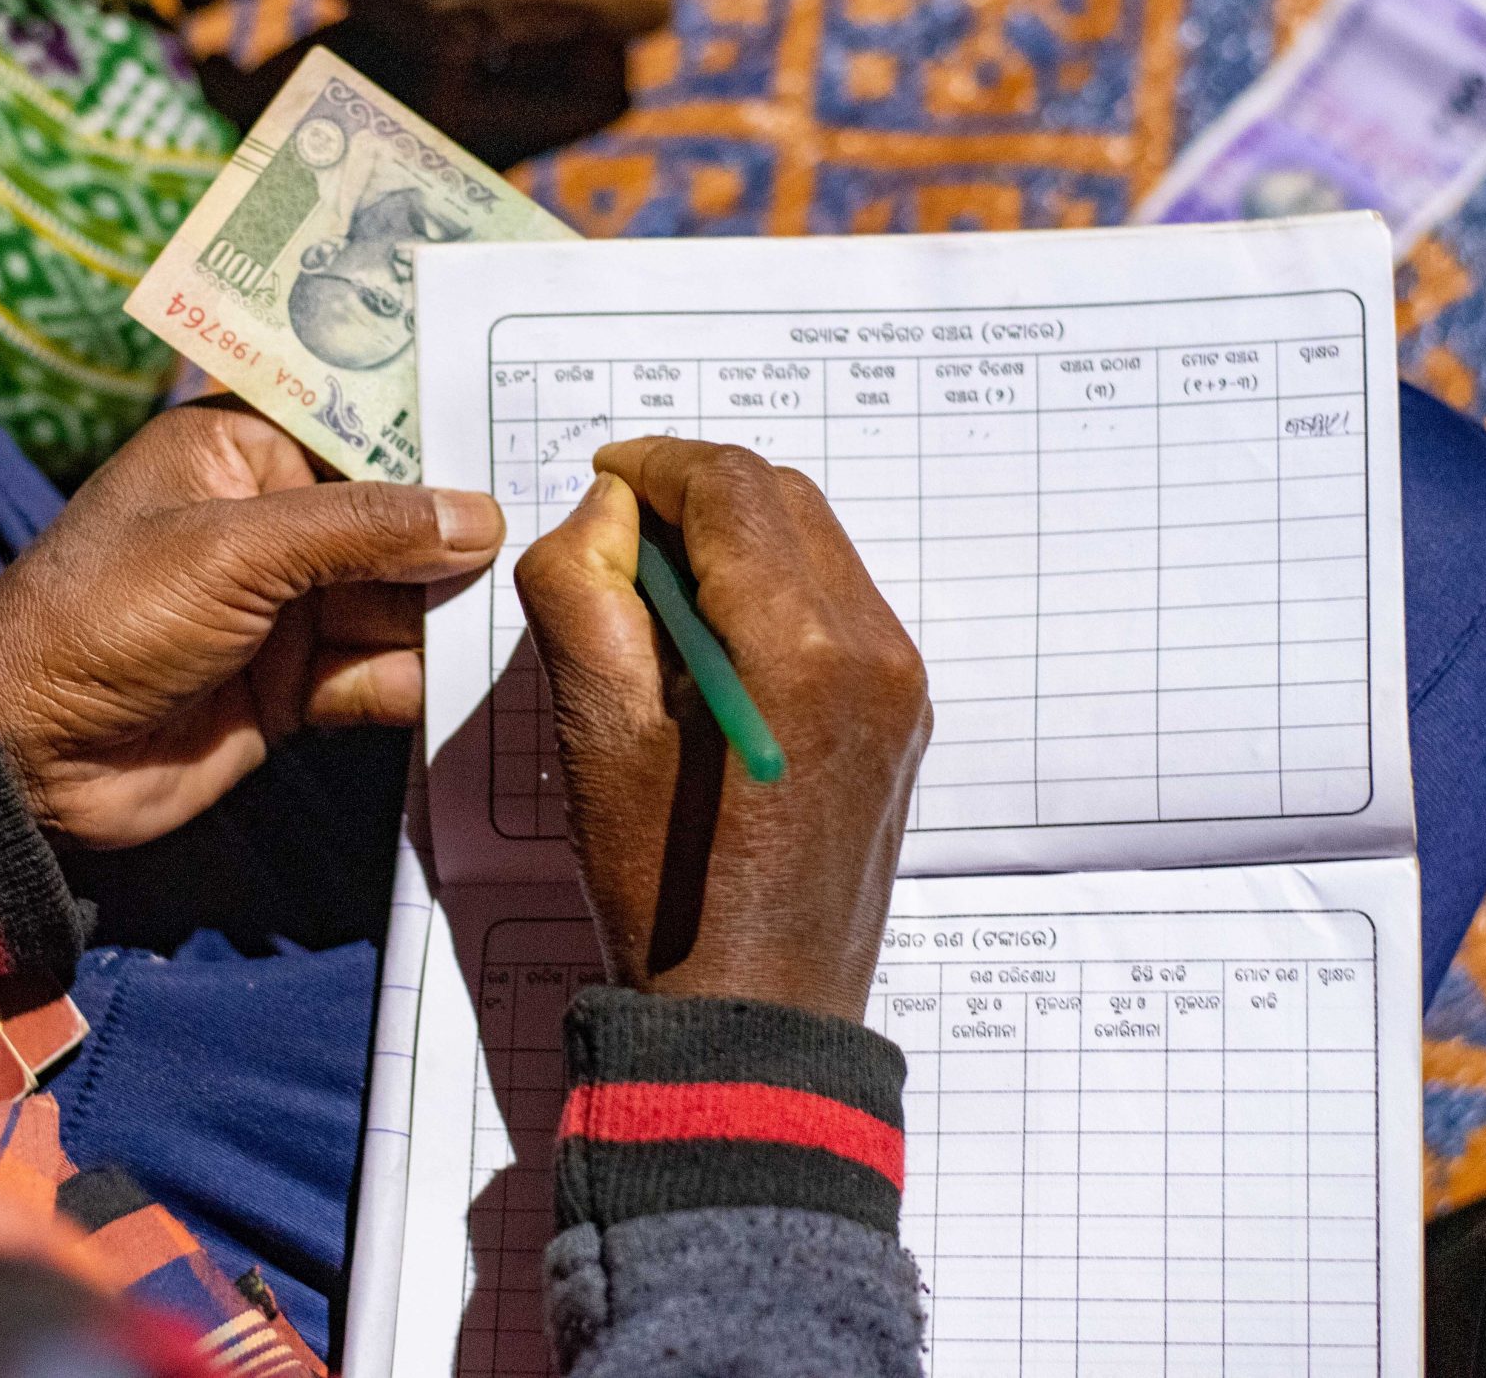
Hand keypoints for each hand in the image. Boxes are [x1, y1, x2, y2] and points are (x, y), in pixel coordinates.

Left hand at [0, 405, 501, 847]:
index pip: (363, 425)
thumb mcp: (234, 550)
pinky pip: (383, 673)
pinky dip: (429, 679)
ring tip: (544, 607)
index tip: (530, 422)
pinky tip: (494, 677)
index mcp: (242, 451)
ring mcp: (287, 608)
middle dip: (468, 533)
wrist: (26, 760)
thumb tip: (480, 517)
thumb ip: (364, 531)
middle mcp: (271, 521)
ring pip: (402, 600)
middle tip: (568, 526)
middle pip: (398, 519)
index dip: (442, 430)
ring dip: (460, 612)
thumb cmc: (103, 616)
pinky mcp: (297, 687)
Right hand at [512, 439, 930, 1021]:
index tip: (601, 482)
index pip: (731, 489)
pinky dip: (775, 590)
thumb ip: (583, 591)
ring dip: (737, 540)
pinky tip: (713, 648)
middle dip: (697, 495)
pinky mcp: (902, 716)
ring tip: (659, 599)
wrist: (756, 1020)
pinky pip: (840, 604)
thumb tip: (609, 513)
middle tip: (618, 540)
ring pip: (817, 544)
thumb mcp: (593, 734)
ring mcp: (900, 685)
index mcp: (798, 649)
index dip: (655, 465)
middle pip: (784, 500)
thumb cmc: (665, 892)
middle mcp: (873, 650)